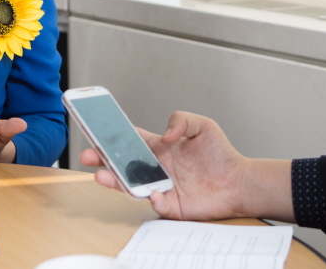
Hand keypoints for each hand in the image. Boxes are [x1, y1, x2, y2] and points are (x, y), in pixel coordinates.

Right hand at [80, 111, 293, 221]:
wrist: (239, 181)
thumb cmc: (221, 154)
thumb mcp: (203, 125)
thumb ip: (181, 120)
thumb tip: (165, 134)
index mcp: (160, 147)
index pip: (130, 140)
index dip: (112, 136)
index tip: (96, 129)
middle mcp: (157, 167)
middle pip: (122, 164)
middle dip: (102, 161)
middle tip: (87, 156)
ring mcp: (162, 186)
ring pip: (132, 186)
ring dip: (115, 182)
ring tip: (101, 177)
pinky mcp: (172, 205)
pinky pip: (156, 204)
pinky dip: (152, 199)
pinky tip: (154, 192)